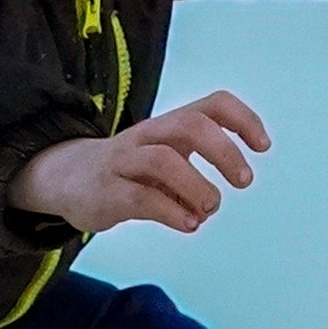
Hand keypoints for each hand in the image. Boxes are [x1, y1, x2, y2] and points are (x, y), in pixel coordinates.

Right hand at [10, 91, 270, 236]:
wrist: (64, 177)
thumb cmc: (129, 170)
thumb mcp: (166, 161)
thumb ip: (192, 175)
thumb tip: (206, 209)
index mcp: (169, 125)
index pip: (212, 104)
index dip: (243, 120)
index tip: (263, 147)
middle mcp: (147, 136)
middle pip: (190, 126)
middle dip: (225, 152)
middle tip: (244, 181)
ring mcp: (124, 162)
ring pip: (164, 160)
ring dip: (198, 187)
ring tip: (210, 208)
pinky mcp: (106, 192)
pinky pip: (141, 198)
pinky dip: (173, 212)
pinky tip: (189, 224)